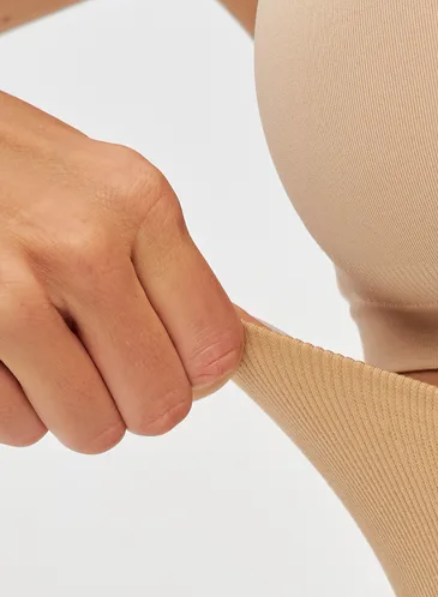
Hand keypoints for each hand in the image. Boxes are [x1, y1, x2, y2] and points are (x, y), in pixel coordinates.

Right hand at [0, 89, 244, 451]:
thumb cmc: (8, 169)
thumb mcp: (105, 187)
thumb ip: (172, 267)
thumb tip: (253, 340)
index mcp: (137, 204)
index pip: (215, 347)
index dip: (190, 370)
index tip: (160, 354)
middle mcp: (81, 246)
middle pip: (159, 404)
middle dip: (131, 401)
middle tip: (96, 365)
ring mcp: (9, 292)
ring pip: (92, 428)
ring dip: (70, 411)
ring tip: (43, 359)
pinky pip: (18, 427)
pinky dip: (13, 411)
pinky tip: (1, 357)